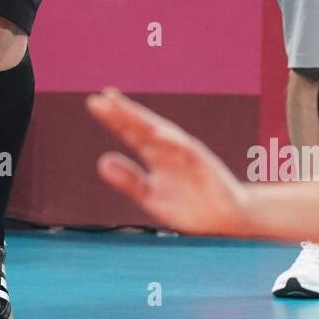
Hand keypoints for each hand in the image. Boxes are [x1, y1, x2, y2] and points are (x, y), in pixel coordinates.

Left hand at [86, 87, 247, 235]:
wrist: (225, 222)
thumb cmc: (189, 207)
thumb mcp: (151, 197)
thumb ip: (129, 180)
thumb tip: (101, 161)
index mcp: (156, 156)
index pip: (131, 132)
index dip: (114, 118)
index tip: (94, 103)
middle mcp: (170, 150)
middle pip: (144, 127)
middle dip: (124, 112)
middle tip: (103, 96)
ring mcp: (187, 155)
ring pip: (164, 133)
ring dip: (145, 120)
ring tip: (123, 108)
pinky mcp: (204, 166)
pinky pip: (187, 151)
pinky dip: (173, 141)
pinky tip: (157, 134)